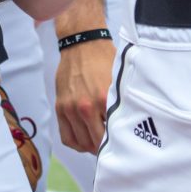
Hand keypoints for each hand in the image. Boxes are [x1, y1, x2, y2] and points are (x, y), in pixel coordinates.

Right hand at [56, 35, 116, 152]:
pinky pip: (66, 137)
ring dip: (91, 147)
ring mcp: (70, 108)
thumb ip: (121, 101)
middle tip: (113, 148)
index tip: (124, 145)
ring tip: (100, 145)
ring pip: (81, 142)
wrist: (81, 43)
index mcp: (103, 99)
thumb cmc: (103, 59)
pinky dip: (76, 144)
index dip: (119, 142)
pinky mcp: (60, 108)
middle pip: (96, 142)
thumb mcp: (117, 79)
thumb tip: (130, 122)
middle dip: (105, 147)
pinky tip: (85, 141)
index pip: (112, 133)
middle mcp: (85, 106)